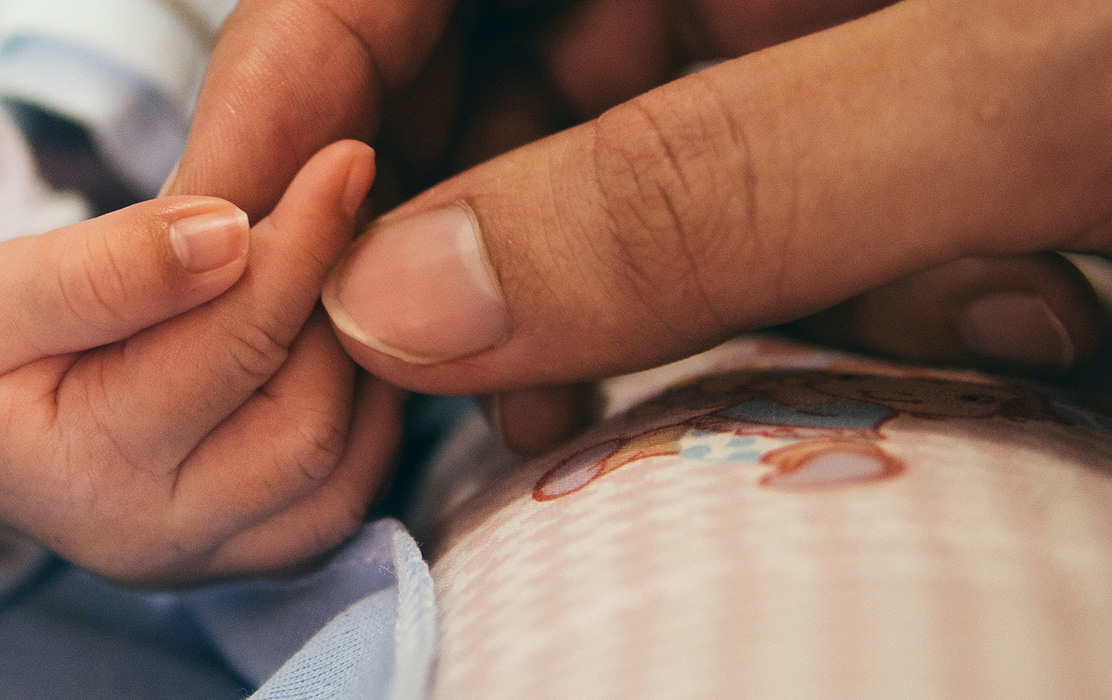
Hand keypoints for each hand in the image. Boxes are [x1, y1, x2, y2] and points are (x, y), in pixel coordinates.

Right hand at [0, 142, 404, 586]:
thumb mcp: (0, 289)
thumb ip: (108, 267)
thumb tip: (231, 232)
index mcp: (88, 470)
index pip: (231, 349)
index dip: (299, 247)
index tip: (343, 161)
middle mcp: (157, 539)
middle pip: (306, 424)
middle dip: (337, 311)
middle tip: (345, 213)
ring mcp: (208, 562)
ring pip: (344, 471)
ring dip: (362, 364)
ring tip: (338, 270)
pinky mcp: (246, 557)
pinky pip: (344, 497)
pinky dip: (364, 414)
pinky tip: (337, 338)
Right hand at [171, 0, 1110, 452]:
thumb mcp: (1017, 80)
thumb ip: (705, 190)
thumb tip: (405, 308)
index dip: (284, 90)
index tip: (223, 246)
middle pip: (476, 83)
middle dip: (460, 250)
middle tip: (439, 394)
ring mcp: (793, 30)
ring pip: (617, 182)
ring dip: (657, 311)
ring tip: (709, 398)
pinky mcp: (874, 119)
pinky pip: (762, 221)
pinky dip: (817, 305)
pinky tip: (958, 329)